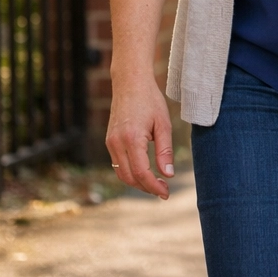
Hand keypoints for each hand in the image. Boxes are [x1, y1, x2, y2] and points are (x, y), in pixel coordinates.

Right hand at [106, 70, 174, 199]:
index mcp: (132, 139)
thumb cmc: (150, 101)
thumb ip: (165, 151)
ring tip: (156, 184)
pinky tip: (145, 172)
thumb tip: (168, 175)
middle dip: (146, 188)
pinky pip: (117, 164)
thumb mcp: (163, 124)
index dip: (154, 186)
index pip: (141, 172)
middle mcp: (116, 143)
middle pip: (129, 177)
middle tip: (163, 192)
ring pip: (121, 173)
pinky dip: (130, 172)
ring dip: (137, 183)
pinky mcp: (109, 141)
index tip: (166, 193)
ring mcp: (110, 143)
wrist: (130, 83)